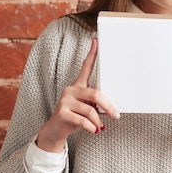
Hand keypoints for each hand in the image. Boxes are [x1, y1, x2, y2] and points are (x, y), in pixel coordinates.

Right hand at [37, 38, 119, 152]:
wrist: (55, 131)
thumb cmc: (74, 117)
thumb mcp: (86, 108)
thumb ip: (95, 104)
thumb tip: (112, 109)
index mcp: (78, 86)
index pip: (86, 67)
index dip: (92, 54)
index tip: (96, 41)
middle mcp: (71, 89)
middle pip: (95, 94)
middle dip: (108, 106)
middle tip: (116, 115)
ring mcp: (65, 100)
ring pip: (90, 110)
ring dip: (98, 121)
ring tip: (100, 127)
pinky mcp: (62, 112)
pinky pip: (83, 120)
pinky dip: (91, 127)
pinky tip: (93, 130)